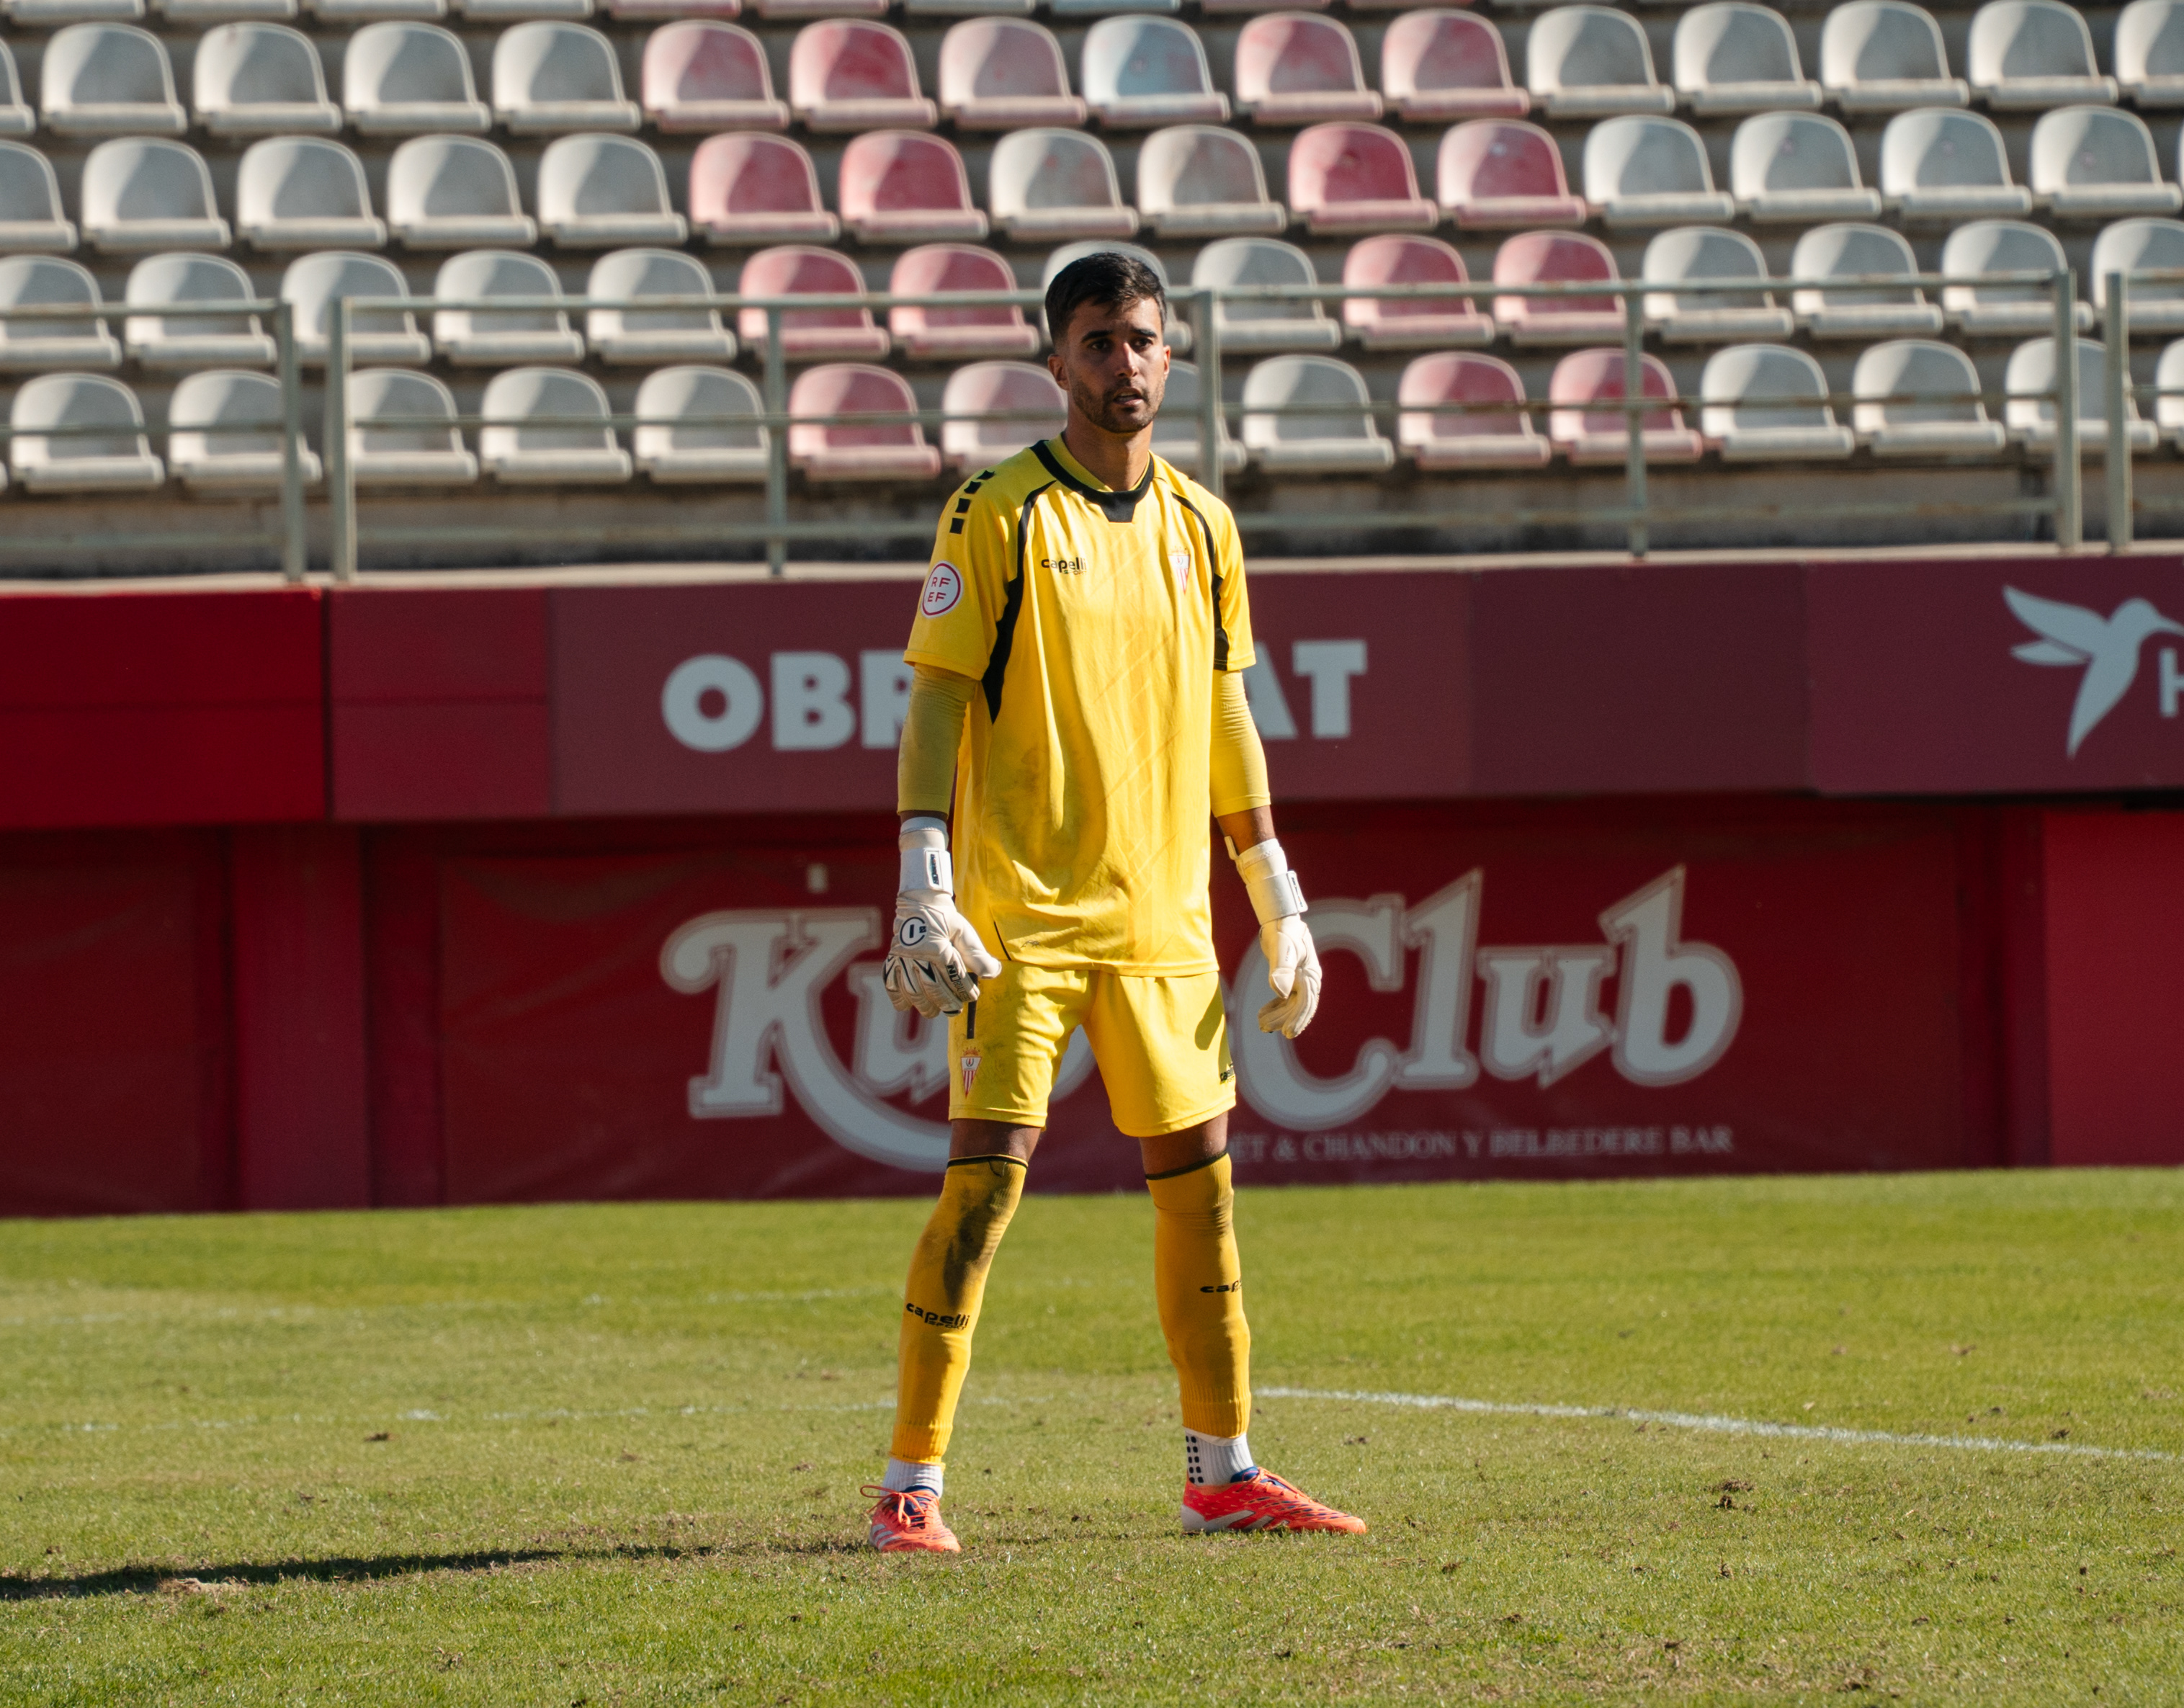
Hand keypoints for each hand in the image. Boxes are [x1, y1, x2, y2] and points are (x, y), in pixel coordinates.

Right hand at [884, 889, 1002, 1017]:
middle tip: (954, 1009)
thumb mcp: (965, 932)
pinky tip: (907, 1005)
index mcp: (939, 947)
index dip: (965, 990)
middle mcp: (919, 954)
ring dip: (924, 1004)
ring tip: (934, 1011)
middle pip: (933, 987)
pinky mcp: (893, 959)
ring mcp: (903, 958)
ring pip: (912, 990)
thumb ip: (978, 955)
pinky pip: (891, 983)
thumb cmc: (946, 919)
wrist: (920, 902)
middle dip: (946, 1002)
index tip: (972, 996)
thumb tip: (992, 974)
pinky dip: (898, 997)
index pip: (954, 976)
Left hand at [1257, 915, 1319, 1037]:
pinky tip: (1263, 1013)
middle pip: (1299, 1007)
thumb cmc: (1284, 931)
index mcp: (1311, 975)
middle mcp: (1308, 980)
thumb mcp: (1282, 948)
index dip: (1298, 1019)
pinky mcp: (1291, 979)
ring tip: (1261, 1024)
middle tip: (1264, 1028)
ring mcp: (1300, 980)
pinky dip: (1276, 1007)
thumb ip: (1282, 969)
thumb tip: (1281, 992)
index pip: (1307, 1003)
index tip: (1287, 1033)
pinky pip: (1286, 999)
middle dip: (1284, 1020)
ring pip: (1291, 1005)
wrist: (1281, 920)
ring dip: (1278, 1016)